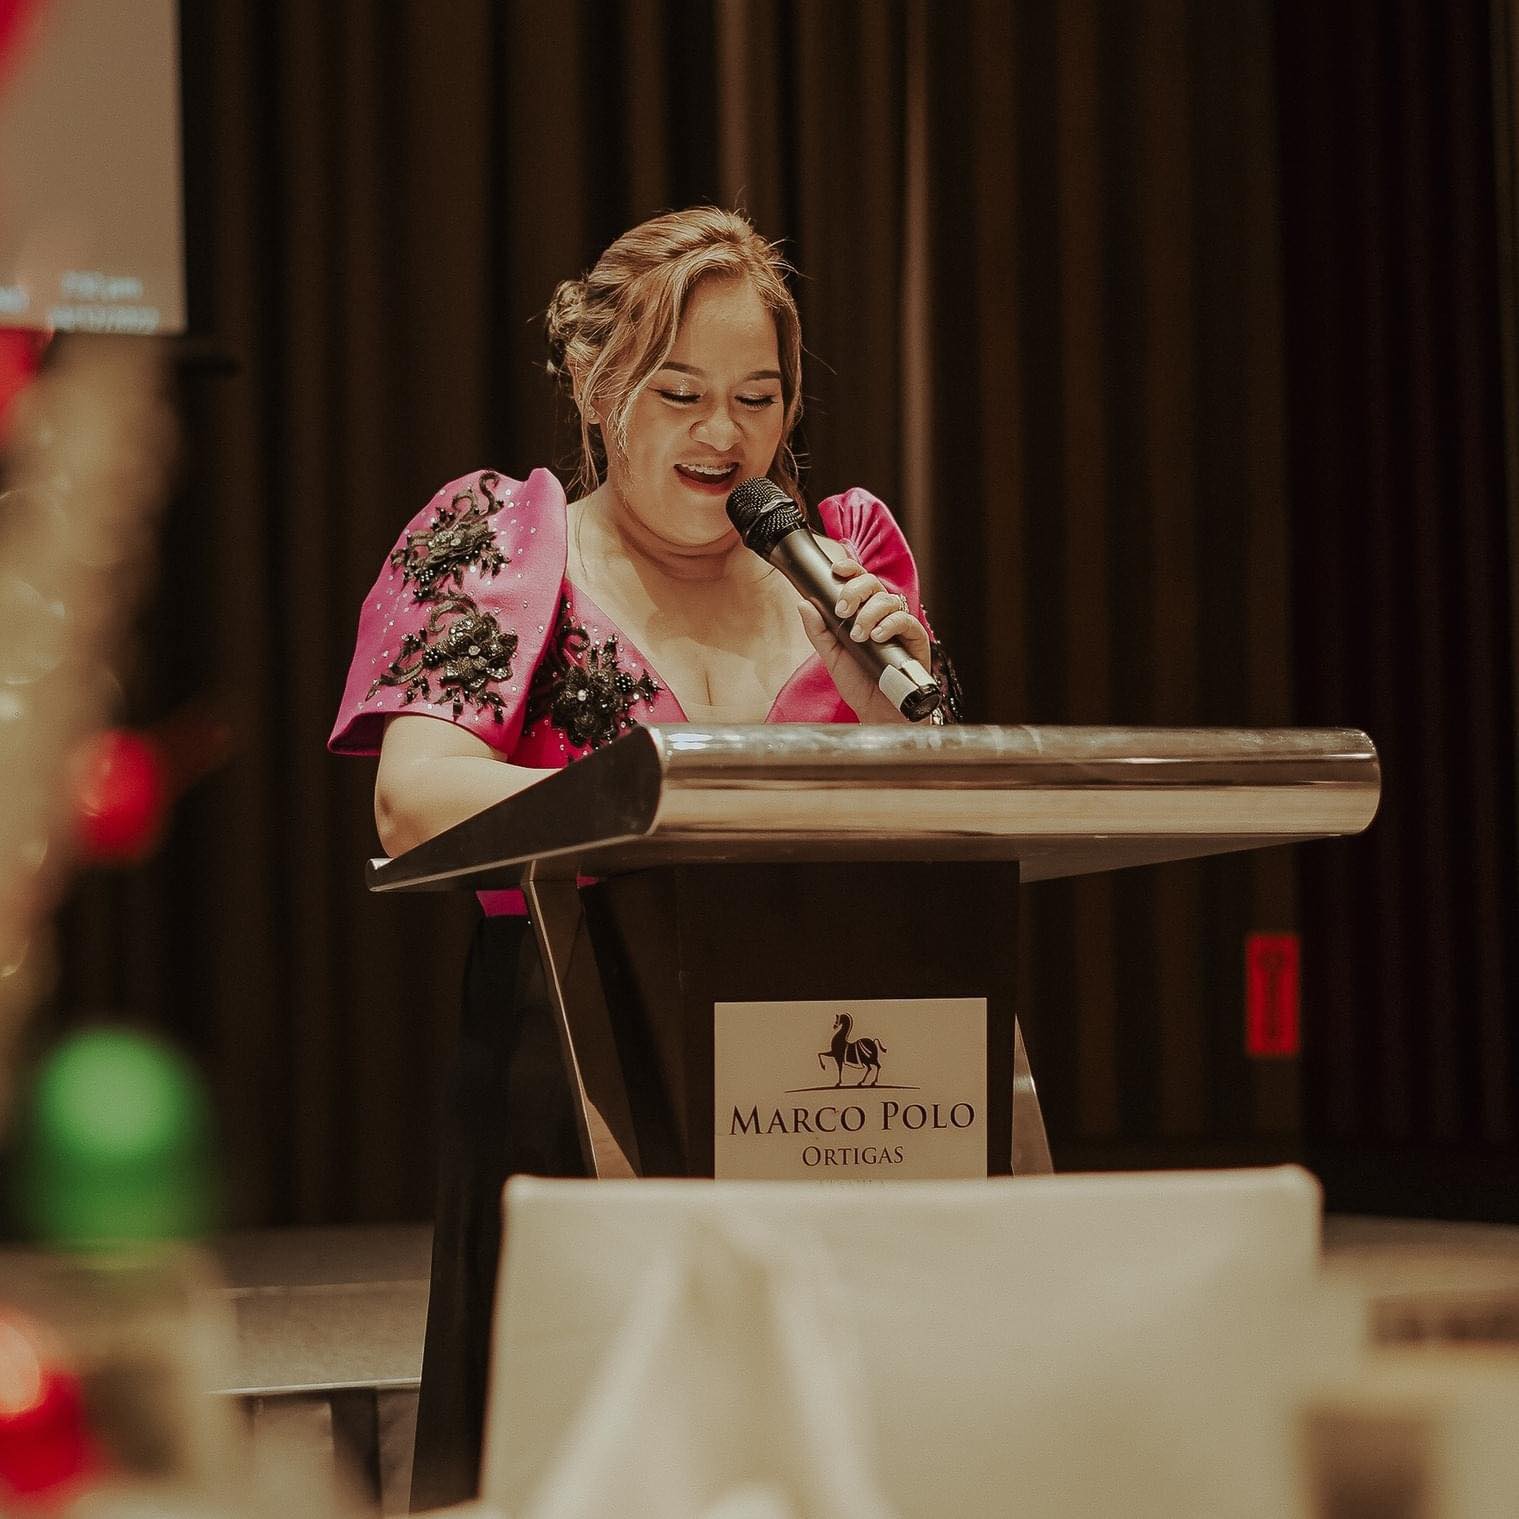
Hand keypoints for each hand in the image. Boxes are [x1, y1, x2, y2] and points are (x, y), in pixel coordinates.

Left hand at [797, 558, 932, 721]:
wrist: (878, 713)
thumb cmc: (860, 685)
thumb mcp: (833, 657)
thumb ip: (819, 632)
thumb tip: (803, 604)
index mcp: (864, 613)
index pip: (860, 582)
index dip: (850, 570)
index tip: (836, 570)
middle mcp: (883, 615)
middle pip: (873, 584)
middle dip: (855, 591)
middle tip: (842, 611)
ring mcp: (901, 626)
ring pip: (889, 600)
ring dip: (870, 613)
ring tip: (860, 635)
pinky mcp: (916, 640)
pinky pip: (907, 620)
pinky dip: (890, 624)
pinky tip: (878, 637)